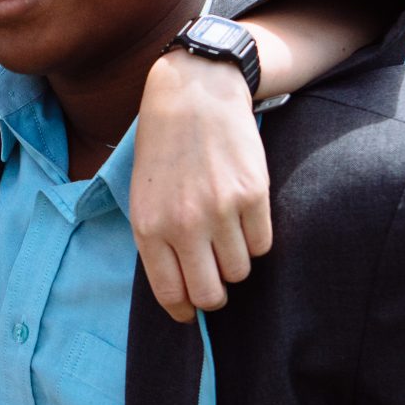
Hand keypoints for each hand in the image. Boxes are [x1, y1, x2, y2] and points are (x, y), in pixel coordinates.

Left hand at [131, 50, 271, 322]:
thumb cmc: (163, 149)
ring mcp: (220, 210)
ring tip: (226, 233)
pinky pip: (263, 244)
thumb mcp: (142, 197)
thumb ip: (157, 243)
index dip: (185, 310)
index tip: (191, 310)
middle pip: (211, 294)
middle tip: (215, 276)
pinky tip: (242, 215)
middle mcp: (184, 224)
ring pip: (240, 271)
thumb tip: (181, 294)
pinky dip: (255, 238)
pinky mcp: (253, 194)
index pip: (172, 294)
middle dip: (214, 293)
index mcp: (150, 228)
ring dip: (235, 261)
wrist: (192, 94)